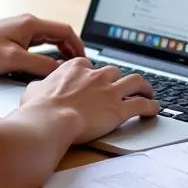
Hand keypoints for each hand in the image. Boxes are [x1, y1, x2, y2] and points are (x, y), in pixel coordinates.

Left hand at [0, 14, 84, 77]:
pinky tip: (42, 69)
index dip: (78, 46)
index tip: (85, 61)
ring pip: (46, 42)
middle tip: (78, 68)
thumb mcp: (13, 60)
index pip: (65, 31)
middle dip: (70, 51)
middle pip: (58, 35)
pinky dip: (44, 56)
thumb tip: (59, 72)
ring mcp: (17, 31)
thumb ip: (39, 66)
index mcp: (30, 24)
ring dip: (58, 54)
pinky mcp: (9, 40)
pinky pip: (35, 47)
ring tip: (64, 71)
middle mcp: (26, 24)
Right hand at [19, 58, 160, 144]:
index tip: (94, 81)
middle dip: (119, 78)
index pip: (89, 66)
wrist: (51, 121)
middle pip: (114, 71)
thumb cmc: (39, 108)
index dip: (93, 75)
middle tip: (121, 86)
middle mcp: (96, 75)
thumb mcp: (33, 89)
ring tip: (147, 91)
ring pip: (135, 81)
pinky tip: (154, 109)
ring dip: (144, 86)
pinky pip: (142, 104)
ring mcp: (110, 91)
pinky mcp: (119, 109)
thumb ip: (41, 85)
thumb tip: (38, 88)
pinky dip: (151, 106)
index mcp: (76, 67)